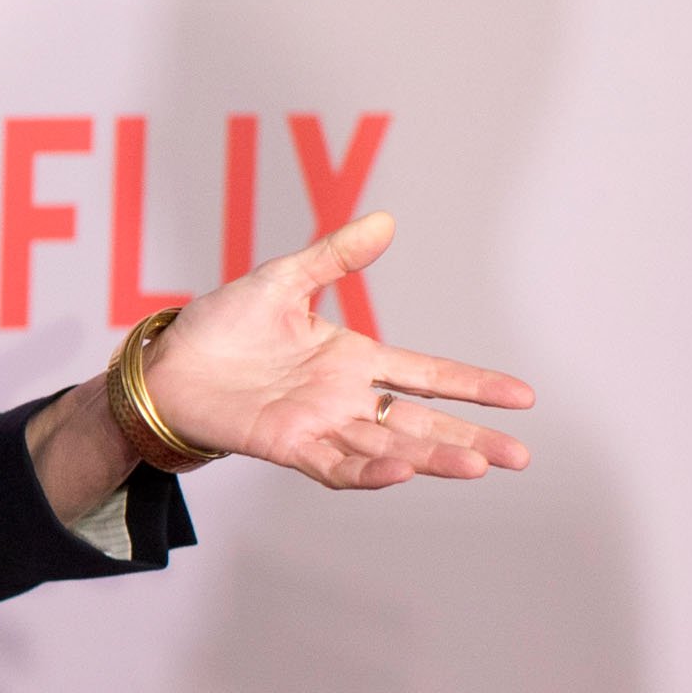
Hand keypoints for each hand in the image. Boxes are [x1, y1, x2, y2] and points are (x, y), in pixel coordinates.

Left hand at [145, 212, 533, 489]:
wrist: (167, 362)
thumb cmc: (221, 326)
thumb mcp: (282, 281)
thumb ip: (333, 258)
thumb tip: (386, 220)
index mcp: (353, 359)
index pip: (428, 375)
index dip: (473, 385)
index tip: (524, 396)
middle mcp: (345, 398)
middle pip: (420, 423)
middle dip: (470, 439)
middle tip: (520, 456)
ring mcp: (318, 425)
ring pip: (388, 448)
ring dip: (431, 459)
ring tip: (477, 467)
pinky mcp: (285, 445)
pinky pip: (334, 465)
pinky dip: (367, 471)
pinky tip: (400, 471)